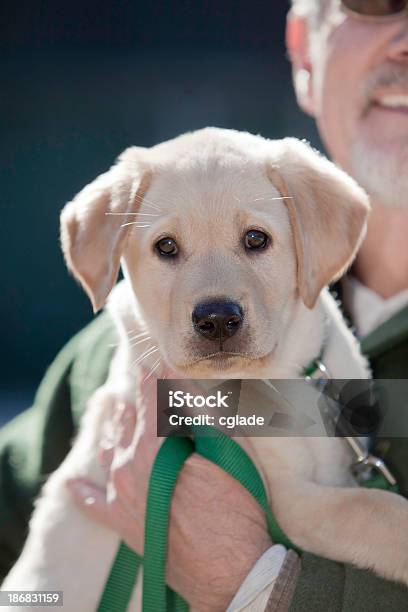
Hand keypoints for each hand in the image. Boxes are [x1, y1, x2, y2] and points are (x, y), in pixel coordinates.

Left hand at [67, 369, 271, 610]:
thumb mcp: (227, 447)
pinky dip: (82, 491)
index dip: (153, 375)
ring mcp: (121, 496)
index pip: (151, 397)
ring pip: (109, 452)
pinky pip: (92, 504)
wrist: (230, 569)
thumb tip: (181, 378)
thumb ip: (200, 410)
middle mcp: (129, 465)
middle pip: (127, 422)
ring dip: (113, 429)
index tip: (152, 358)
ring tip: (112, 409)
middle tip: (135, 379)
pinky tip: (72, 483)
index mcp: (154, 443)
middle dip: (134, 399)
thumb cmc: (236, 504)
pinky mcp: (122, 524)